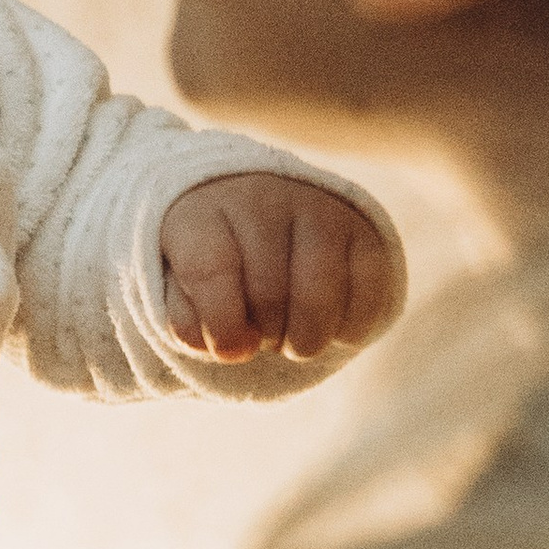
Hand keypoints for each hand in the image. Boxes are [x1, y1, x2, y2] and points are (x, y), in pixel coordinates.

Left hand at [158, 174, 397, 363]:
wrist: (263, 223)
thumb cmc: (216, 269)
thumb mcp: (181, 292)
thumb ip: (189, 323)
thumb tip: (237, 349)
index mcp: (204, 210)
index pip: (211, 271)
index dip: (220, 326)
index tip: (228, 351)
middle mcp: (265, 198)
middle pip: (268, 293)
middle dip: (263, 335)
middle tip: (261, 333)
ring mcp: (321, 210)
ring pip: (318, 299)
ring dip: (303, 342)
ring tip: (291, 338)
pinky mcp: (365, 233)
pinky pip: (367, 300)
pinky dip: (347, 333)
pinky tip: (328, 326)